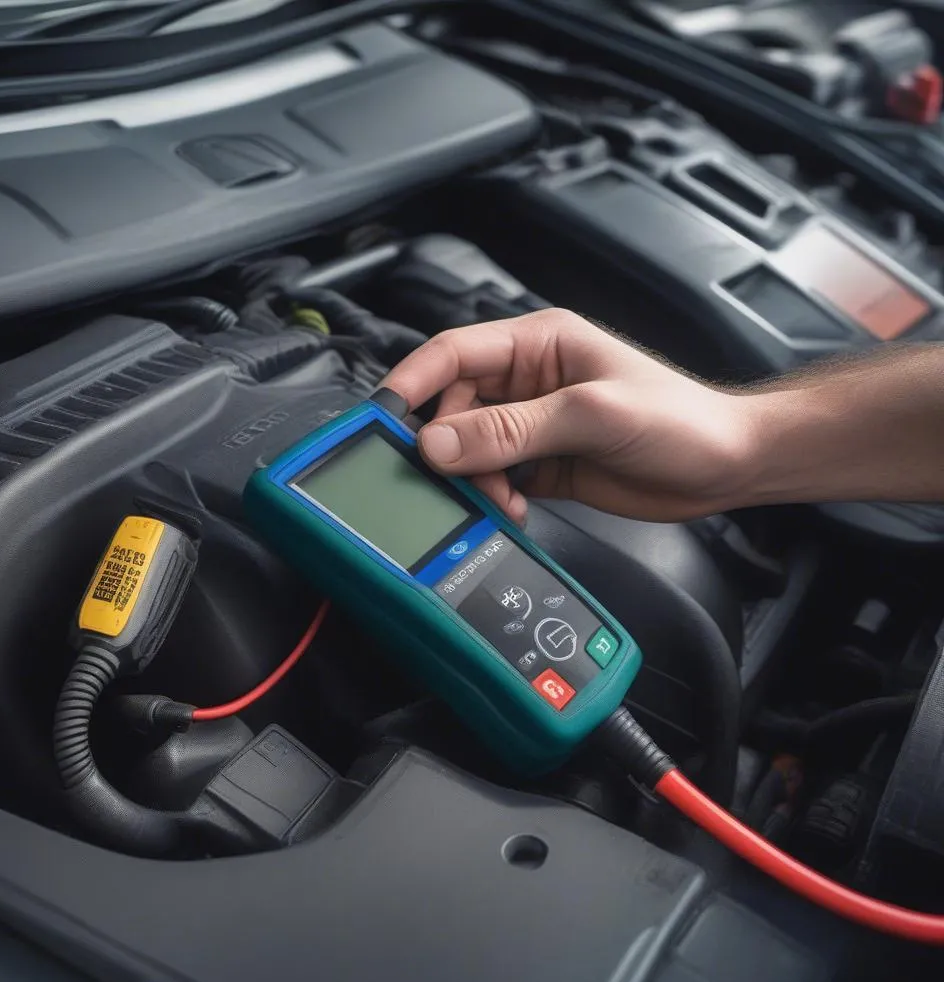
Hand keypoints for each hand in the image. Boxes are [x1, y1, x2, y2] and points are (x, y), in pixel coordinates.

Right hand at [381, 309, 757, 522]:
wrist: (726, 465)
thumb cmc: (680, 419)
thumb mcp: (591, 415)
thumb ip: (511, 429)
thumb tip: (438, 443)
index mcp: (538, 344)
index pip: (453, 353)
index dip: (413, 381)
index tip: (383, 416)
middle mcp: (528, 381)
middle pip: (453, 406)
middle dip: (445, 445)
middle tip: (451, 477)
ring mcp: (533, 424)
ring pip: (469, 448)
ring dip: (471, 477)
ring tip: (499, 498)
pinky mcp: (542, 463)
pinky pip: (493, 478)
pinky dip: (490, 496)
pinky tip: (511, 508)